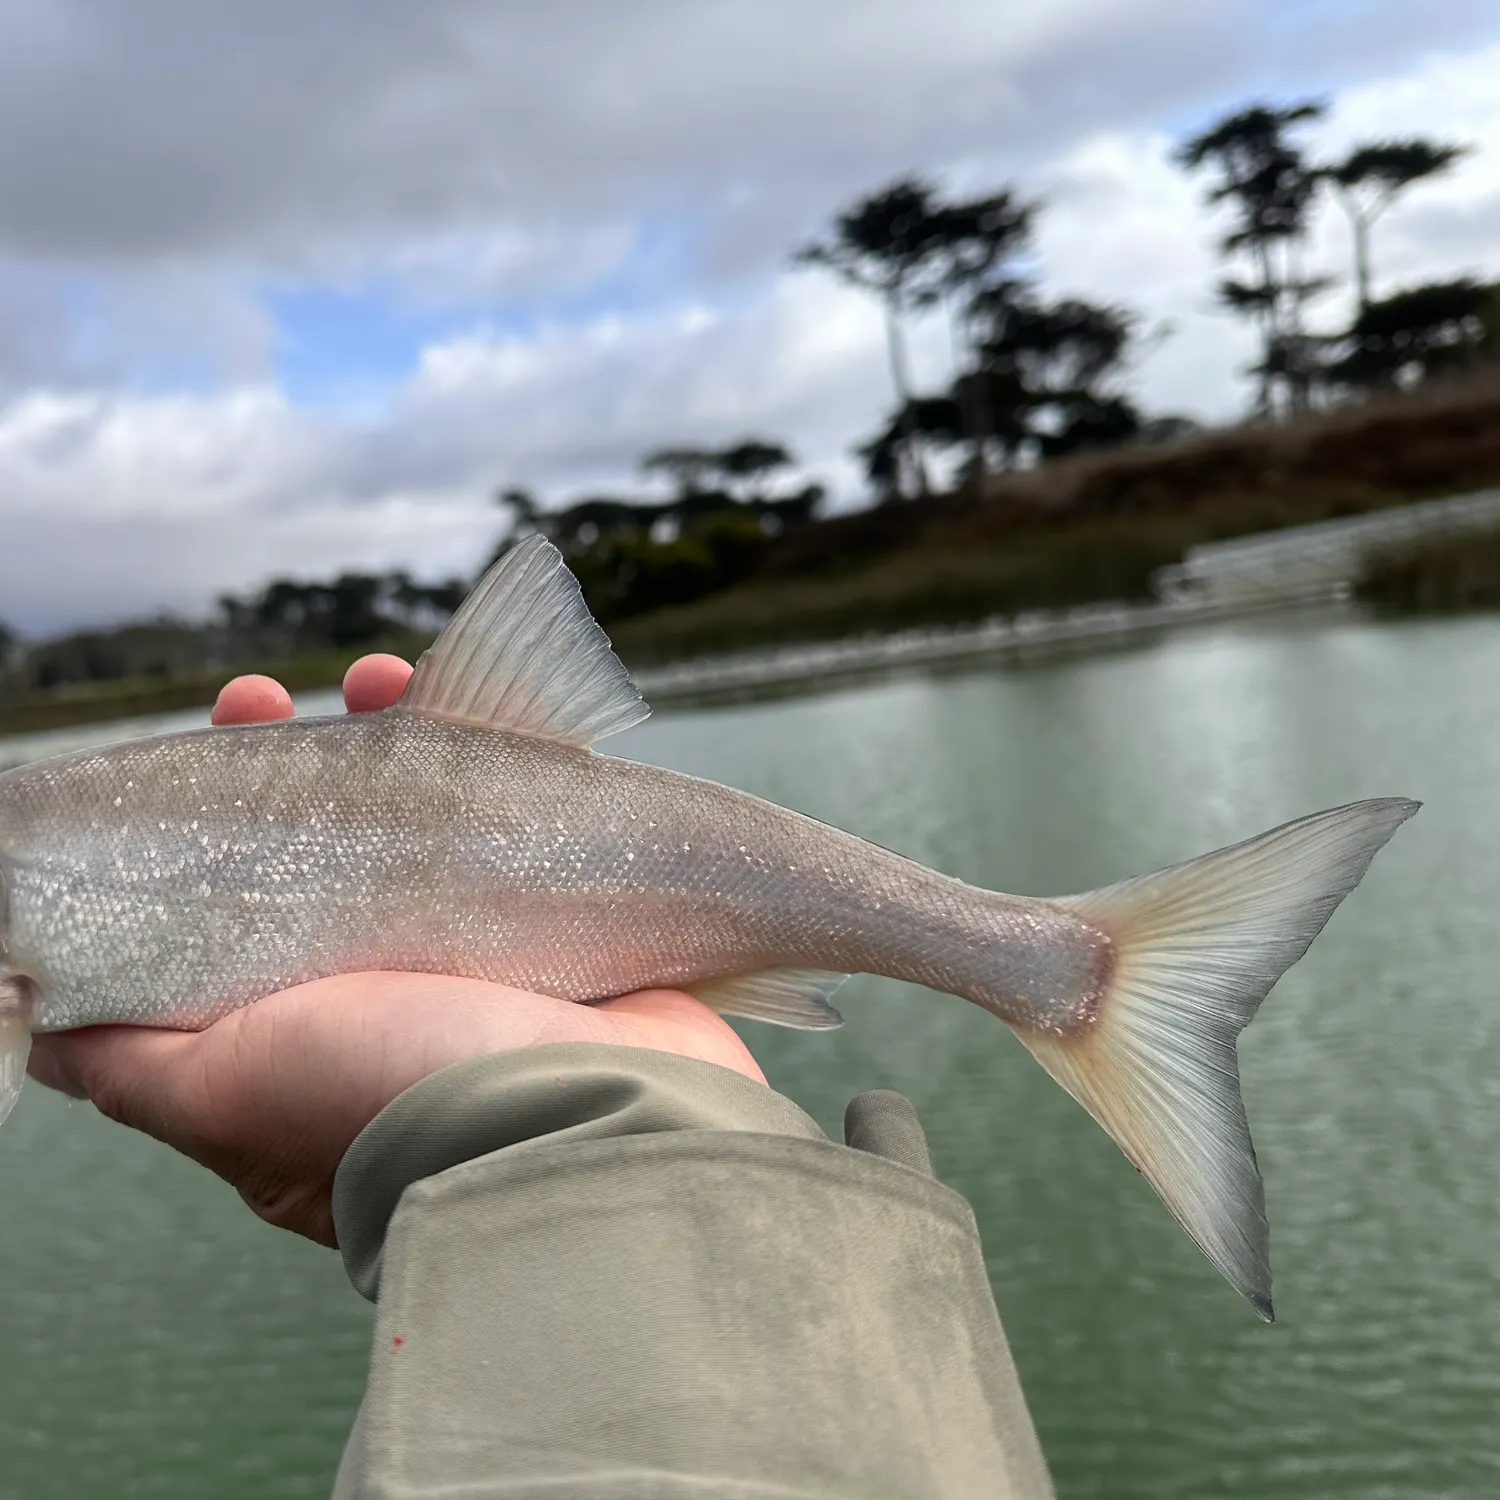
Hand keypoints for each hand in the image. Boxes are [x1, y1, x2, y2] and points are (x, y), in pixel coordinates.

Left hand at [27, 655, 763, 1246]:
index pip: (232, 907)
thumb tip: (39, 1037)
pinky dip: (502, 751)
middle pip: (324, 847)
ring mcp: (478, 948)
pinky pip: (520, 814)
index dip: (206, 827)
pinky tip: (470, 702)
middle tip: (265, 698)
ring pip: (422, 821)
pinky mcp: (561, 917)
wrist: (590, 1117)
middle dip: (289, 765)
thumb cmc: (388, 1101)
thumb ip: (131, 1063)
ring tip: (381, 676)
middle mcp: (386, 986)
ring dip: (393, 740)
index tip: (196, 760)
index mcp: (301, 1027)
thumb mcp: (224, 1090)